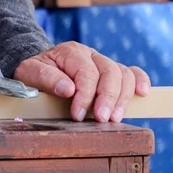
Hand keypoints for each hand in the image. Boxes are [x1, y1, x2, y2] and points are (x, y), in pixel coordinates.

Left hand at [13, 42, 150, 122]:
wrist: (39, 66)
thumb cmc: (34, 71)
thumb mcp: (29, 72)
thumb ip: (46, 78)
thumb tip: (68, 89)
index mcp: (71, 52)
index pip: (85, 72)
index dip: (85, 95)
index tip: (78, 115)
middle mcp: (90, 54)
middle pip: (109, 71)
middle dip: (108, 97)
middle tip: (102, 119)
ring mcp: (102, 62)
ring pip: (123, 73)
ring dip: (123, 96)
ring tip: (116, 117)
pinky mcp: (111, 72)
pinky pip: (131, 72)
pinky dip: (139, 81)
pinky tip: (142, 94)